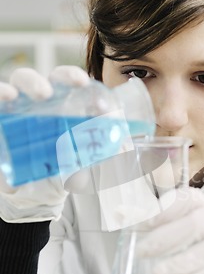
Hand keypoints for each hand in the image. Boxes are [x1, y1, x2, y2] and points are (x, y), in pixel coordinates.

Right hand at [0, 66, 89, 222]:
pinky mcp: (1, 121)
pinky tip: (7, 98)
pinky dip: (0, 96)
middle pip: (43, 78)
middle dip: (56, 78)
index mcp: (62, 104)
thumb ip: (100, 152)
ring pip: (17, 83)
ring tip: (33, 95)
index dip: (76, 78)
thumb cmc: (63, 169)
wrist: (37, 196)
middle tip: (62, 89)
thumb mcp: (84, 161)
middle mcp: (38, 102)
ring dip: (27, 84)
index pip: (68, 82)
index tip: (88, 88)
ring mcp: (17, 110)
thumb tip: (121, 144)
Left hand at [138, 187, 203, 273]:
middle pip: (194, 225)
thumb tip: (119, 213)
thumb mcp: (185, 221)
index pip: (183, 199)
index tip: (140, 223)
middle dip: (165, 239)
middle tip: (142, 252)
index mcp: (203, 203)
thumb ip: (155, 218)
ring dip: (179, 265)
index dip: (161, 210)